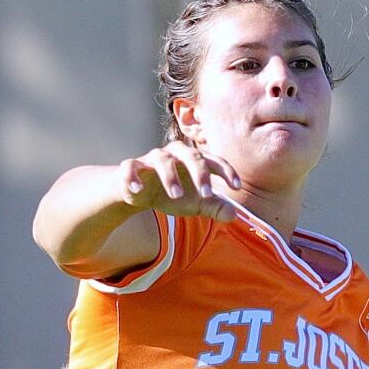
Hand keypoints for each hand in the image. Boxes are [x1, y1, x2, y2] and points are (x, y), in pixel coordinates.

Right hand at [118, 144, 241, 222]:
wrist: (140, 192)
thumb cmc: (173, 193)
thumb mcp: (196, 203)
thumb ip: (215, 207)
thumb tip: (234, 214)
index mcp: (193, 159)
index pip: (213, 161)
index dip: (227, 171)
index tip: (237, 187)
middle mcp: (174, 154)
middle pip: (190, 155)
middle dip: (199, 174)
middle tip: (207, 195)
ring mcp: (152, 159)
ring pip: (162, 160)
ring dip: (170, 177)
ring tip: (176, 196)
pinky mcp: (132, 167)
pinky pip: (131, 167)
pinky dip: (133, 177)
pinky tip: (137, 190)